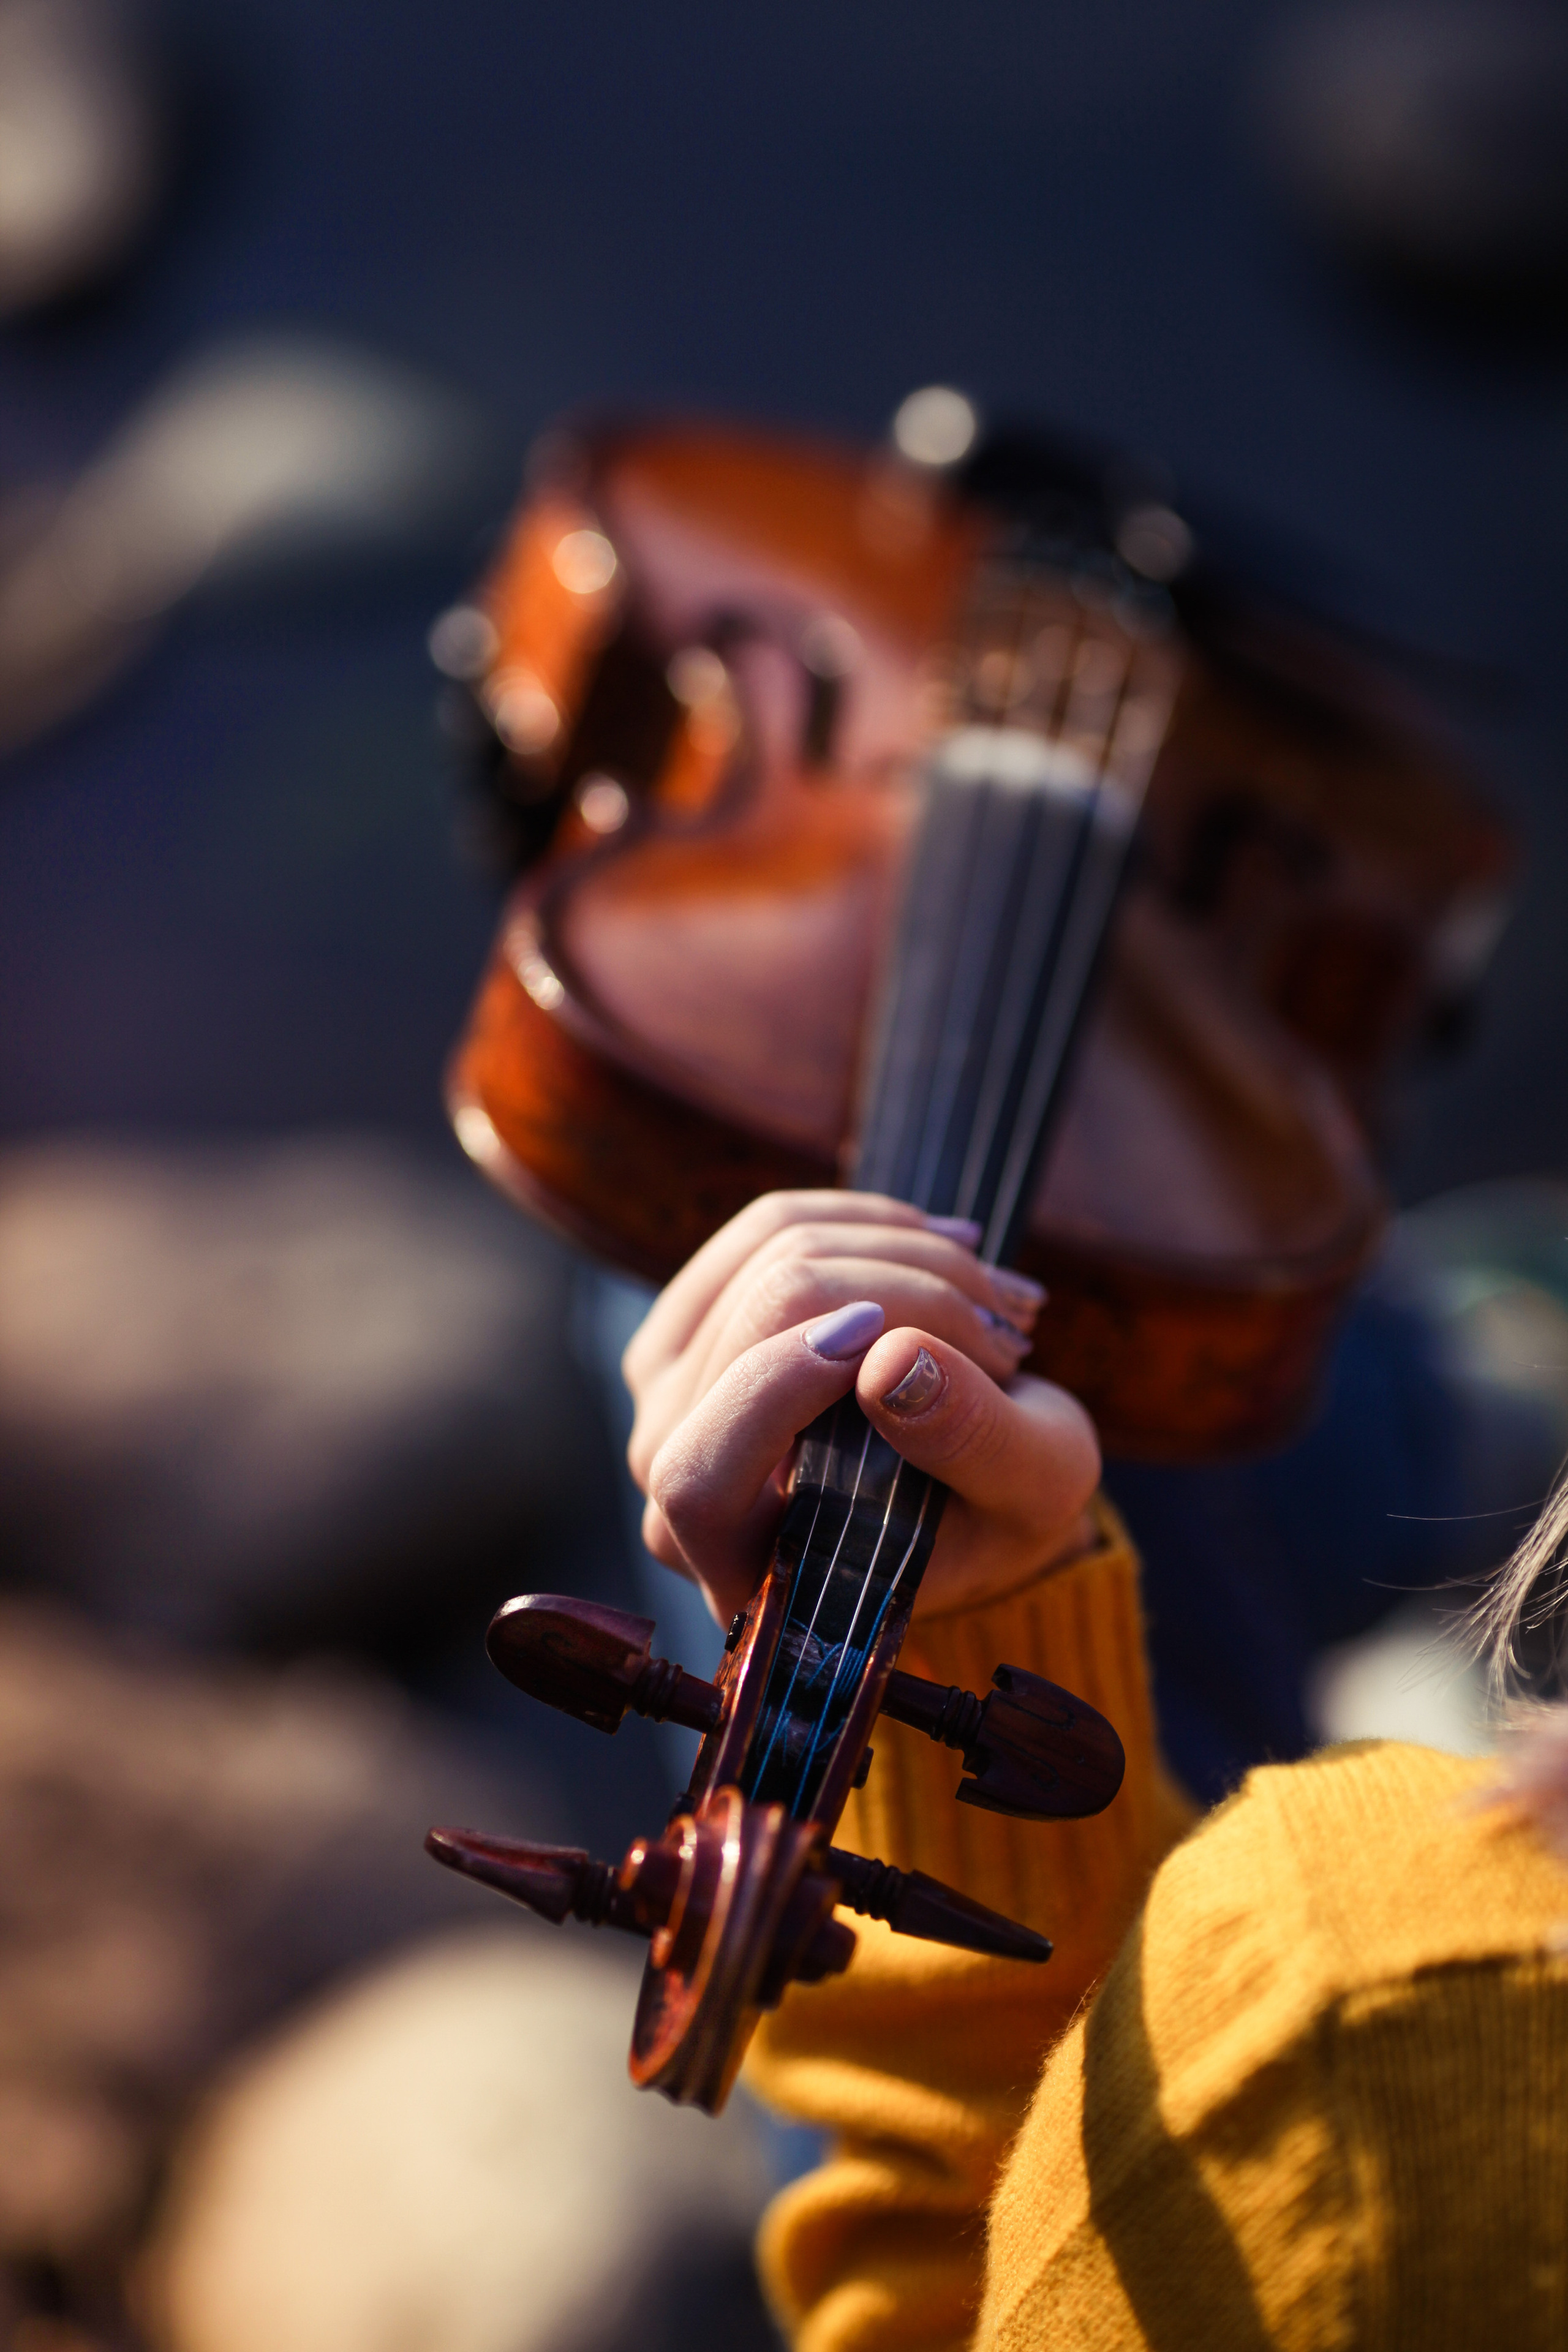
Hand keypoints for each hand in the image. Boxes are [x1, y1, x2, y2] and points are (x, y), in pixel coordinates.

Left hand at [623, 1191, 1100, 1626]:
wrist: (975, 1475)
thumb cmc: (1000, 1508)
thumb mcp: (1033, 1489)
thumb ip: (972, 1443)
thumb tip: (892, 1358)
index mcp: (738, 1567)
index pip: (698, 1480)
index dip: (782, 1388)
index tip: (896, 1338)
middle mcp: (672, 1480)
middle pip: (755, 1328)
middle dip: (900, 1296)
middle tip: (1007, 1329)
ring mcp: (673, 1387)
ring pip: (767, 1259)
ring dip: (900, 1253)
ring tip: (993, 1296)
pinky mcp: (697, 1313)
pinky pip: (767, 1226)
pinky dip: (867, 1222)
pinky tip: (943, 1246)